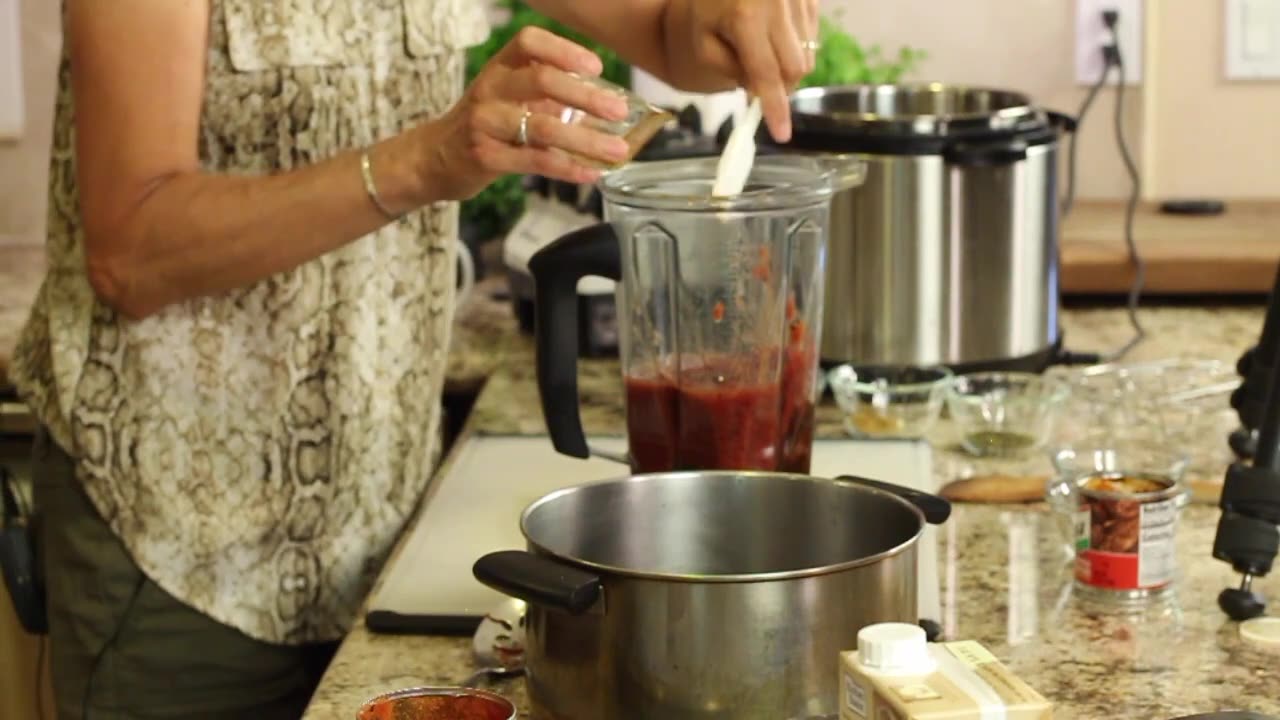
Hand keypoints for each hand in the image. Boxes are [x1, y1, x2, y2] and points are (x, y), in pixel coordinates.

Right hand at [420, 27, 633, 200]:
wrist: (434, 158)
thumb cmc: (484, 126)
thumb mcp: (510, 99)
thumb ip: (549, 97)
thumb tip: (604, 105)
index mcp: (500, 67)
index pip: (529, 42)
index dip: (564, 50)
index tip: (595, 68)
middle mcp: (490, 88)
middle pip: (542, 81)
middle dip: (587, 97)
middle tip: (619, 111)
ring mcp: (485, 123)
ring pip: (543, 127)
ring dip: (586, 140)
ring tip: (617, 151)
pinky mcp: (486, 157)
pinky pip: (534, 161)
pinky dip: (567, 168)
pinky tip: (590, 173)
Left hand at [668, 0, 819, 142]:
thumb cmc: (707, 3)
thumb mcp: (703, 40)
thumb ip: (729, 70)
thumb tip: (759, 91)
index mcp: (744, 17)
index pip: (766, 75)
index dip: (775, 108)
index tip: (782, 135)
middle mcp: (777, 4)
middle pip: (796, 69)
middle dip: (782, 86)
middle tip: (760, 84)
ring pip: (809, 54)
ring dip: (788, 65)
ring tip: (762, 48)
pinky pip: (813, 35)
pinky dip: (797, 45)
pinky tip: (775, 33)